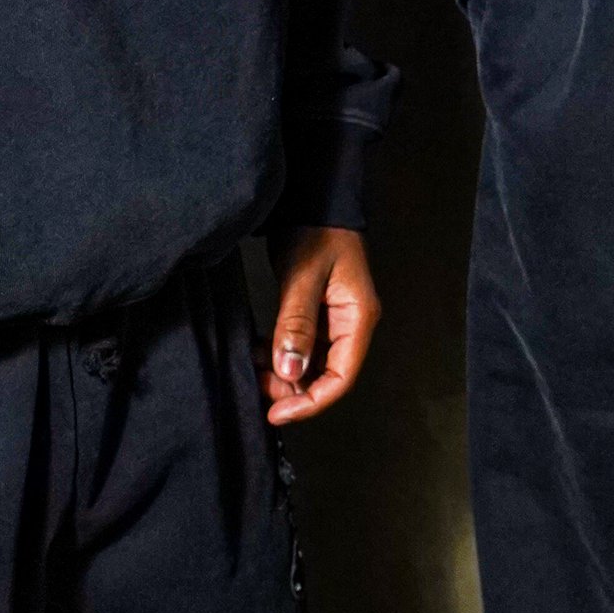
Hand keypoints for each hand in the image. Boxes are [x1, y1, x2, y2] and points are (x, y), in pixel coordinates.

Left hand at [266, 227, 379, 425]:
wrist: (315, 200)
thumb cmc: (316, 231)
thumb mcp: (303, 278)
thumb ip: (296, 325)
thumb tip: (290, 373)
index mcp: (358, 318)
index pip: (341, 377)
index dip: (310, 402)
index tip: (278, 412)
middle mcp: (350, 325)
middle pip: (327, 376)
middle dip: (293, 390)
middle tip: (259, 388)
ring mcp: (335, 321)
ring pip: (312, 365)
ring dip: (284, 374)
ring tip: (255, 368)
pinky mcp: (318, 314)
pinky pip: (302, 347)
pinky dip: (281, 355)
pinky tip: (260, 351)